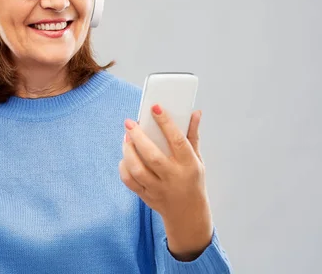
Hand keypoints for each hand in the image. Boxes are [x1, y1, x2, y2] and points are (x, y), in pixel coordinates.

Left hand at [118, 105, 212, 259]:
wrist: (188, 214)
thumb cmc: (192, 180)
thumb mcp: (197, 159)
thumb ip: (193, 135)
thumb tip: (195, 112)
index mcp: (189, 165)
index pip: (177, 140)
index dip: (166, 123)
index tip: (155, 107)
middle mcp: (173, 177)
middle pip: (152, 156)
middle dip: (138, 137)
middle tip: (129, 123)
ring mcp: (159, 189)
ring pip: (138, 170)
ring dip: (128, 152)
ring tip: (126, 138)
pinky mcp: (146, 197)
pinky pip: (130, 182)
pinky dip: (124, 168)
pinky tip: (125, 156)